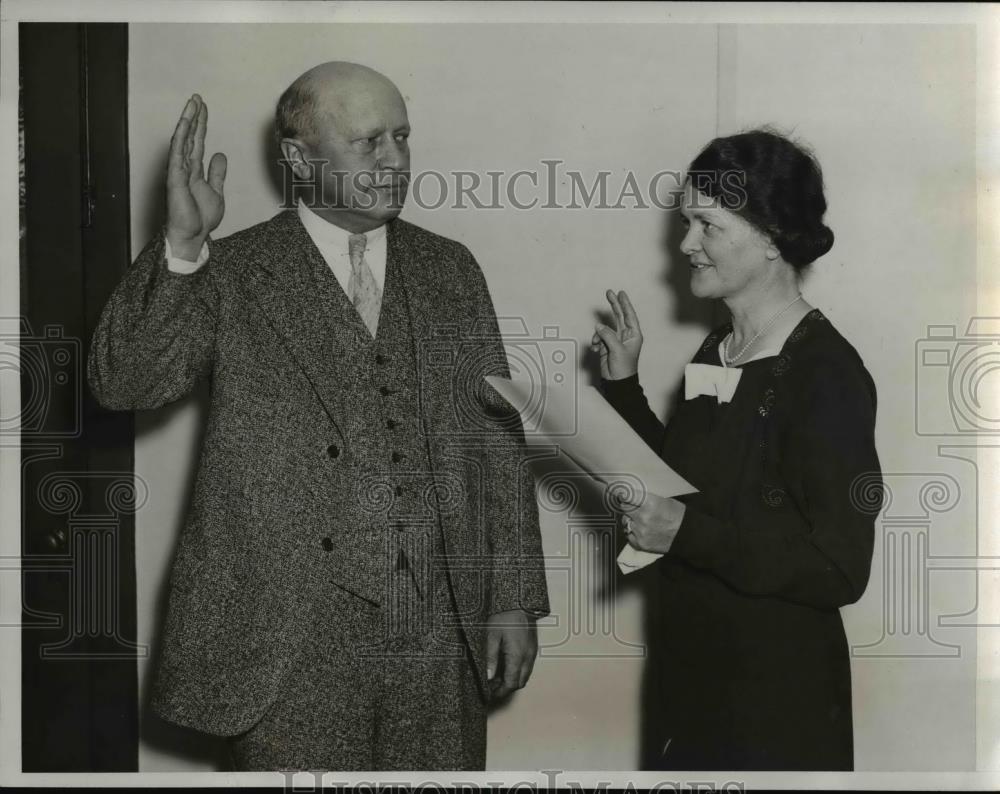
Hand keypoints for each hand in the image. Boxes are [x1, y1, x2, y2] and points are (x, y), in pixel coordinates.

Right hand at [166, 94, 226, 260]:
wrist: (193, 236)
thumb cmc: (200, 219)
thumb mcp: (216, 192)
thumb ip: (217, 173)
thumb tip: (220, 156)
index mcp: (194, 170)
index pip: (197, 141)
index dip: (201, 124)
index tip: (204, 108)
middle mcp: (184, 167)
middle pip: (190, 136)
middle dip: (194, 116)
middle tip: (197, 98)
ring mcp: (179, 171)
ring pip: (182, 140)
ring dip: (187, 120)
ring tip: (192, 103)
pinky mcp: (175, 177)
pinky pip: (177, 152)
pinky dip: (181, 136)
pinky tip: (184, 123)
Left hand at [485, 610, 537, 700]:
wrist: (519, 602)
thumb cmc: (505, 615)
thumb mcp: (492, 636)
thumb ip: (490, 658)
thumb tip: (489, 676)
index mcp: (518, 656)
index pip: (511, 683)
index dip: (500, 691)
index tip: (490, 693)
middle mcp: (528, 656)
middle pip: (520, 682)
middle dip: (506, 687)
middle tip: (492, 686)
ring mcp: (532, 651)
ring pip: (525, 674)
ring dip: (513, 679)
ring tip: (497, 675)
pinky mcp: (532, 646)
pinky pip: (527, 665)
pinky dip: (518, 670)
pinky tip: (506, 664)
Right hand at [591, 289, 642, 379]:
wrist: (617, 382)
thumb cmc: (623, 368)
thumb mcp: (617, 350)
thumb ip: (608, 335)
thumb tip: (599, 326)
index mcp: (634, 335)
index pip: (629, 315)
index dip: (625, 303)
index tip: (621, 293)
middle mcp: (625, 335)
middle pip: (619, 316)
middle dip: (614, 305)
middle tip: (609, 293)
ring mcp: (615, 340)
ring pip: (605, 328)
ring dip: (598, 334)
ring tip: (596, 343)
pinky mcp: (607, 346)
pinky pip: (599, 337)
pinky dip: (595, 342)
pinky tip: (595, 349)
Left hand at [615, 491, 685, 553]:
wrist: (687, 535)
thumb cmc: (678, 515)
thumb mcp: (664, 500)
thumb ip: (646, 499)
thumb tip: (632, 496)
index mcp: (649, 503)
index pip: (627, 497)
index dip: (625, 495)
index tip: (624, 495)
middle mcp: (642, 517)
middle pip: (624, 508)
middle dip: (628, 507)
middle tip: (635, 507)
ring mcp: (640, 532)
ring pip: (625, 521)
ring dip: (630, 520)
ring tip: (640, 520)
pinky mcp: (640, 544)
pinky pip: (628, 535)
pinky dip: (632, 532)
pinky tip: (640, 530)